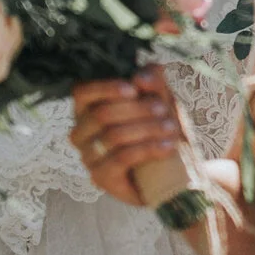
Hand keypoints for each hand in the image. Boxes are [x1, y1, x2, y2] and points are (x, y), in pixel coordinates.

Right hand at [68, 67, 179, 206]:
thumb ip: (153, 82)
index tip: (134, 89)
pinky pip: (121, 159)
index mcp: (88, 108)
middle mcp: (81, 132)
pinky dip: (147, 149)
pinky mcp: (101, 178)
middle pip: (101, 114)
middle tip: (164, 109)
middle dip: (137, 109)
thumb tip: (141, 76)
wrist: (173, 171)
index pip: (81, 92)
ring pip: (113, 136)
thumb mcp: (161, 100)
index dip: (105, 88)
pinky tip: (167, 147)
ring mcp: (88, 156)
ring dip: (147, 129)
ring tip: (171, 128)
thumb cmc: (161, 129)